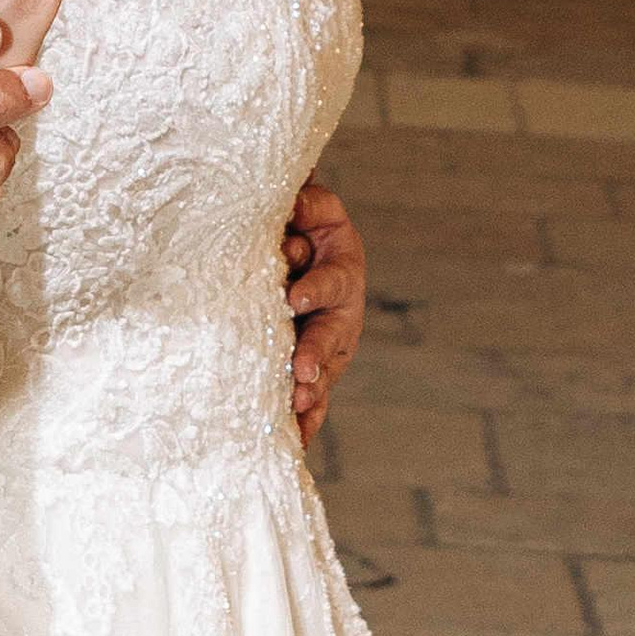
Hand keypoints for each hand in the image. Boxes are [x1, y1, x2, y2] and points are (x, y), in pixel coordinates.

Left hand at [284, 178, 364, 447]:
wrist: (298, 242)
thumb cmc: (296, 221)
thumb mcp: (308, 207)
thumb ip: (305, 203)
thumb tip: (296, 195)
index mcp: (339, 267)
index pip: (327, 279)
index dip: (313, 287)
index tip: (294, 298)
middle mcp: (340, 309)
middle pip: (329, 333)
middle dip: (314, 352)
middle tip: (300, 370)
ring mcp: (331, 342)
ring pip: (324, 370)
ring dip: (311, 391)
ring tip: (296, 407)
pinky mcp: (318, 367)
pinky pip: (315, 398)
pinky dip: (306, 420)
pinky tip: (294, 441)